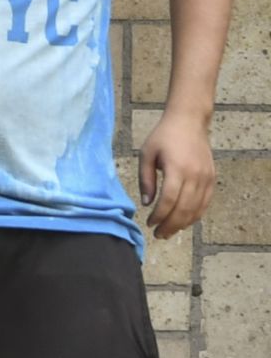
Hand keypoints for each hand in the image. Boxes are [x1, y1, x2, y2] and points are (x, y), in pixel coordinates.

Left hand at [139, 110, 215, 240]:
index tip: (149, 223)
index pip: (169, 200)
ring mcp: (206, 178)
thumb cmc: (163, 137)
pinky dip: (195, 215)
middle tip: (159, 235)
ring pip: (197, 208)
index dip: (160, 215)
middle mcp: (195, 175)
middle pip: (184, 208)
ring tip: (169, 232)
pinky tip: (184, 221)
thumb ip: (146, 179)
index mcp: (177, 169)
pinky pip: (205, 202)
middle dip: (171, 225)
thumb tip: (147, 203)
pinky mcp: (212, 178)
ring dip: (183, 223)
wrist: (189, 122)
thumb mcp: (146, 154)